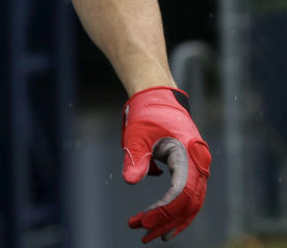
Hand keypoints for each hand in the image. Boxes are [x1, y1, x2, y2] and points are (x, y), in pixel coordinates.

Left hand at [123, 86, 211, 241]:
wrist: (158, 96)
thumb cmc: (146, 113)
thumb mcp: (136, 134)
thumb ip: (135, 157)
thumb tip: (130, 182)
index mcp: (189, 154)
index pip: (181, 192)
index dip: (163, 211)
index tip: (143, 222)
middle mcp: (199, 162)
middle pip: (189, 203)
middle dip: (167, 221)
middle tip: (143, 235)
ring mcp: (198, 165)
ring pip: (190, 202)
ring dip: (170, 218)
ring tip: (148, 232)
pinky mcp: (191, 168)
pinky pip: (187, 194)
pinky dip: (173, 207)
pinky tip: (156, 218)